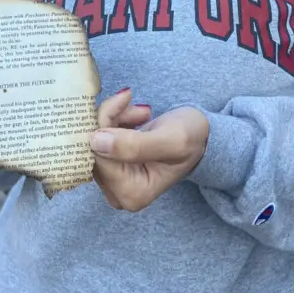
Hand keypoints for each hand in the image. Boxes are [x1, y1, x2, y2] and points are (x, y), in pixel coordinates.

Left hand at [91, 89, 208, 211]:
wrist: (200, 135)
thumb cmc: (192, 138)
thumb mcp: (171, 140)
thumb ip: (135, 145)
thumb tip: (95, 142)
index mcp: (133, 194)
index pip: (101, 157)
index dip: (106, 124)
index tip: (126, 98)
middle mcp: (120, 193)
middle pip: (93, 150)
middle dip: (109, 118)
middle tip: (130, 99)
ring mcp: (115, 180)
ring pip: (94, 141)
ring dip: (113, 117)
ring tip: (141, 110)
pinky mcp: (112, 165)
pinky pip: (99, 137)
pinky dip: (114, 119)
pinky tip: (136, 114)